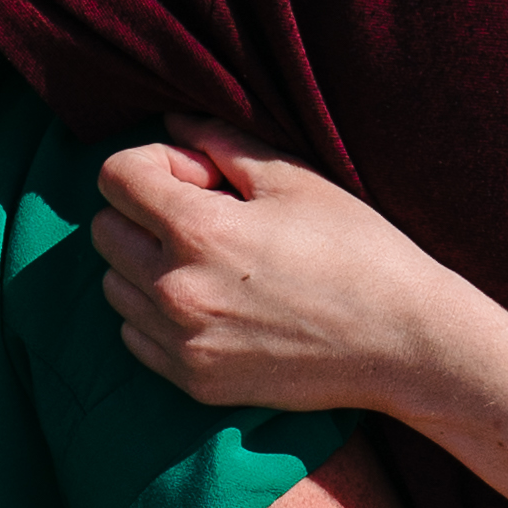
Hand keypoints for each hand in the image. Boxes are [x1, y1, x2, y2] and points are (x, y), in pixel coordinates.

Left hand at [95, 122, 482, 419]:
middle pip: (105, 230)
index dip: (156, 162)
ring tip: (211, 264)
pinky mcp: (194, 382)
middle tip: (209, 217)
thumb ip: (221, 143)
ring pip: (114, 286)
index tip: (204, 175)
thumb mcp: (295, 180)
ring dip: (146, 264)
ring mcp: (181, 342)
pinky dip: (157, 314)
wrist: (402, 344)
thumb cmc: (358, 251)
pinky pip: (134, 336)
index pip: (116, 176)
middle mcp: (175, 290)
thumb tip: (173, 125)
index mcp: (198, 231)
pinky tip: (214, 303)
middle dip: (144, 211)